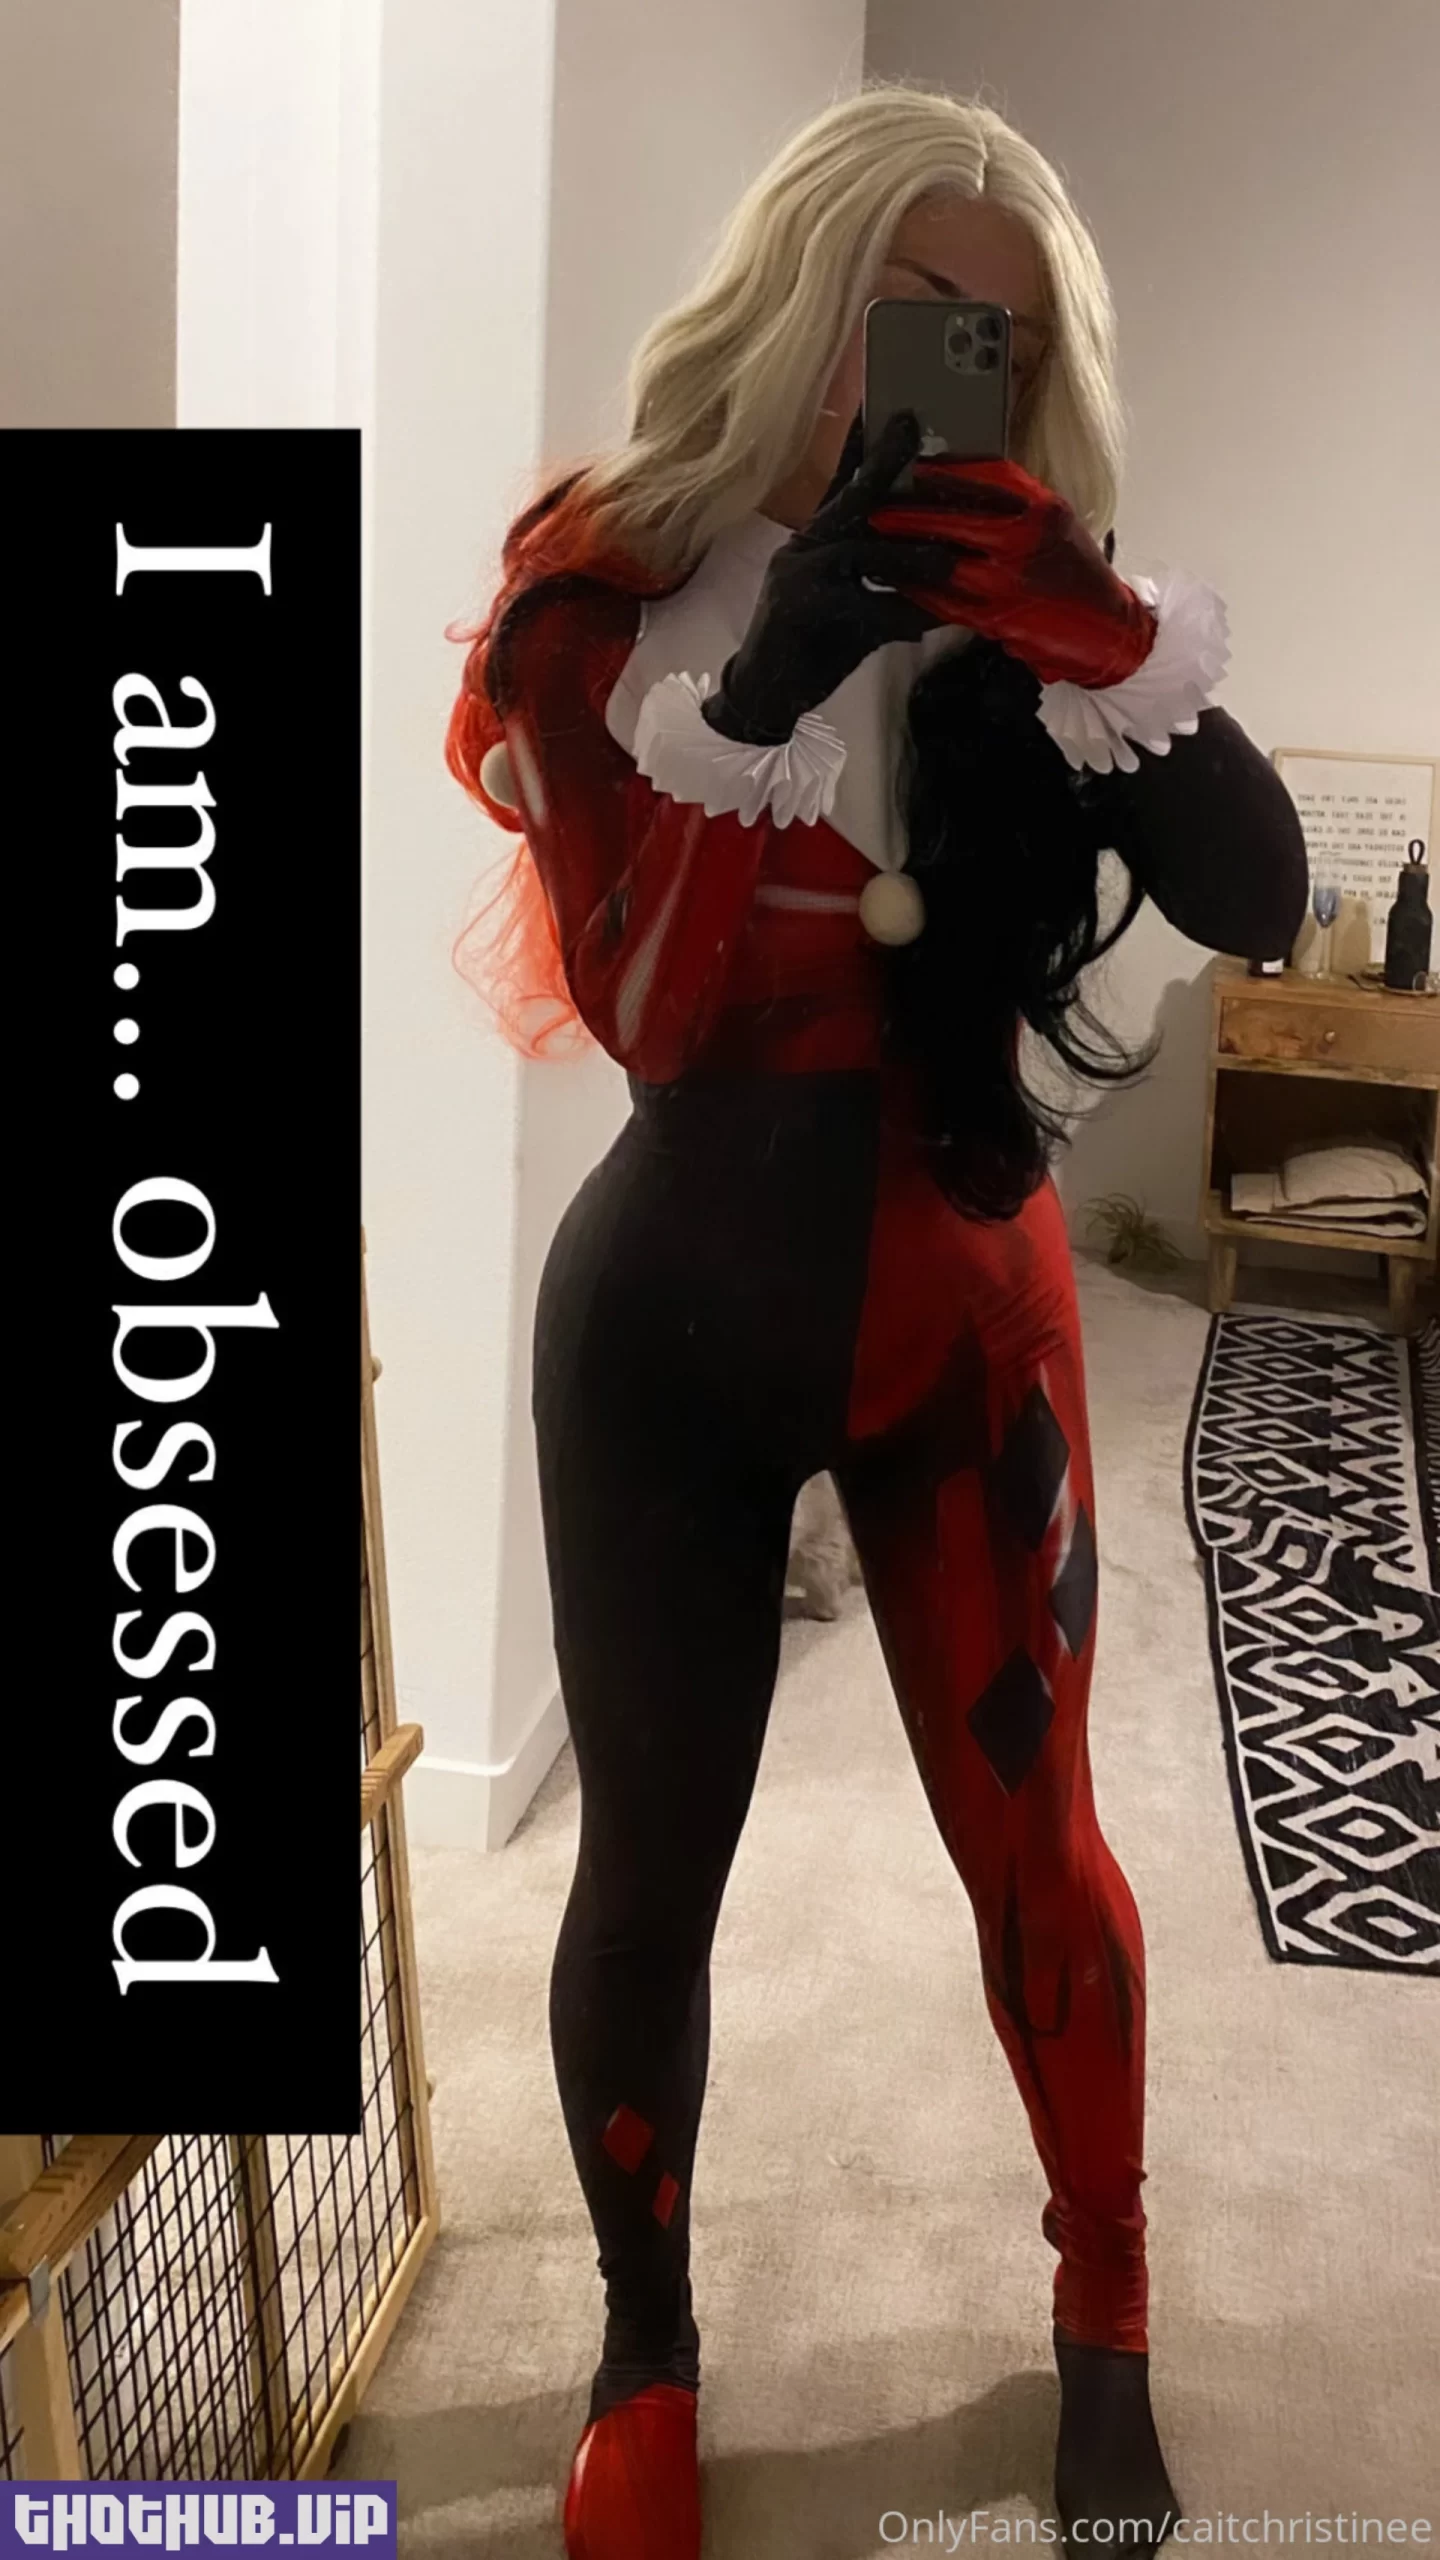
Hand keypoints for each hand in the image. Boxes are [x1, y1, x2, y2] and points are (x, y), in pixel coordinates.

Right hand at [701, 411, 961, 744]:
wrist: (763, 695)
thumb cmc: (811, 648)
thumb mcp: (850, 604)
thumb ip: (884, 580)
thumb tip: (943, 563)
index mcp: (812, 541)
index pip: (840, 485)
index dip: (861, 444)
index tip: (888, 407)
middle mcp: (802, 550)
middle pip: (848, 498)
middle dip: (882, 461)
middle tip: (913, 428)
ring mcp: (798, 579)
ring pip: (862, 552)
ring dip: (911, 555)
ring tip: (952, 561)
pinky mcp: (804, 613)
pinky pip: (864, 607)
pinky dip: (900, 615)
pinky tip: (927, 621)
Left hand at [868, 455, 1157, 689]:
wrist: (1108, 630)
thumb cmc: (1079, 574)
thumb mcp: (1058, 524)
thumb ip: (1018, 507)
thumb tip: (965, 488)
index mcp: (1044, 509)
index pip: (989, 477)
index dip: (948, 470)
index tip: (917, 465)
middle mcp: (1025, 541)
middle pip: (954, 519)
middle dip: (910, 514)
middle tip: (876, 509)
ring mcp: (1009, 582)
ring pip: (941, 562)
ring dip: (905, 555)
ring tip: (875, 544)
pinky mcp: (996, 618)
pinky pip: (944, 601)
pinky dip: (918, 590)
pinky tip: (898, 581)